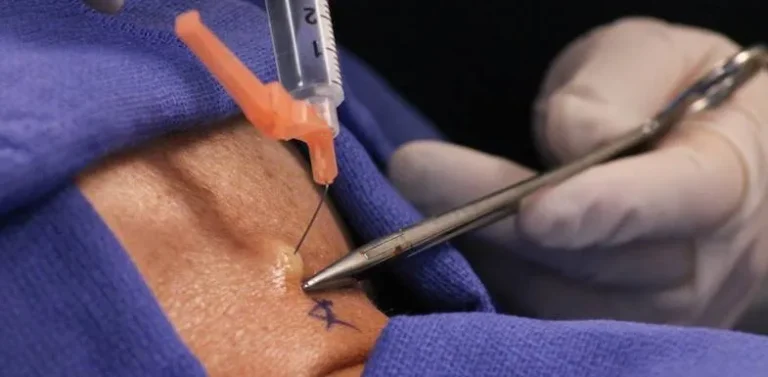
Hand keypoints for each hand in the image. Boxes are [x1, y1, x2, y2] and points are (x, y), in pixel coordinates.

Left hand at [388, 17, 767, 327]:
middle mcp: (700, 262)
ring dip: (478, 253)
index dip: (602, 209)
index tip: (531, 210)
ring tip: (416, 200)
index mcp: (725, 179)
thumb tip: (571, 145)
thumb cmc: (677, 99)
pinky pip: (542, 317)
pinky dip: (488, 279)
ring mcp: (658, 309)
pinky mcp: (614, 328)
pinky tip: (446, 241)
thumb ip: (615, 88)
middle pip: (595, 261)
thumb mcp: (655, 58)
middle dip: (495, 221)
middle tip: (412, 175)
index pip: (676, 201)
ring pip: (559, 300)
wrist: (705, 161)